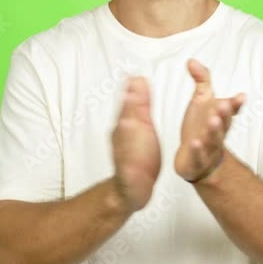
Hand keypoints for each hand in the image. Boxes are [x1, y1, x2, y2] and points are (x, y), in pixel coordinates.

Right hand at [112, 77, 160, 211]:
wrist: (131, 187)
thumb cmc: (138, 154)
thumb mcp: (141, 124)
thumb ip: (139, 103)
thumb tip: (138, 77)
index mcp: (126, 125)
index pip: (127, 106)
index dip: (131, 93)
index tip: (133, 77)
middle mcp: (122, 137)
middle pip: (124, 120)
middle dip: (127, 107)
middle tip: (131, 91)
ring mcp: (123, 155)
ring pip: (123, 142)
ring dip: (125, 131)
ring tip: (128, 120)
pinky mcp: (128, 174)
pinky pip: (127, 168)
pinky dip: (128, 163)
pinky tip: (131, 160)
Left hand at [175, 59, 245, 181]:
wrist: (197, 159)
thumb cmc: (201, 127)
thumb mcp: (201, 101)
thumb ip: (201, 81)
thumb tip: (192, 60)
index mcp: (220, 117)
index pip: (230, 109)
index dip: (235, 104)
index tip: (240, 97)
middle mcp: (218, 132)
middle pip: (224, 123)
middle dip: (225, 114)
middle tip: (224, 105)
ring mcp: (209, 146)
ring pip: (214, 139)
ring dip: (214, 130)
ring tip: (213, 121)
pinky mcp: (197, 159)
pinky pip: (199, 155)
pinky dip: (198, 150)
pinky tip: (195, 143)